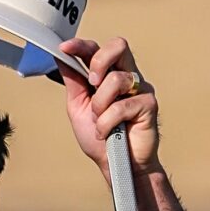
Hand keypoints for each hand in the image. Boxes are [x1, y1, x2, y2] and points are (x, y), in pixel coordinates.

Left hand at [57, 37, 160, 176]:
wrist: (114, 165)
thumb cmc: (100, 138)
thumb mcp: (78, 107)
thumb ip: (73, 81)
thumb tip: (60, 56)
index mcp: (108, 74)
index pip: (97, 49)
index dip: (81, 45)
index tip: (64, 48)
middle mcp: (126, 76)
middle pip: (118, 46)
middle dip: (99, 61)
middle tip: (92, 84)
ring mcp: (140, 89)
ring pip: (115, 80)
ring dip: (100, 106)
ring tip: (100, 122)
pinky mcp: (149, 104)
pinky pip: (122, 106)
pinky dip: (108, 123)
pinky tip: (108, 133)